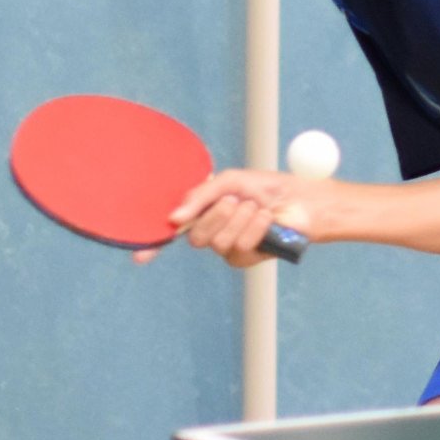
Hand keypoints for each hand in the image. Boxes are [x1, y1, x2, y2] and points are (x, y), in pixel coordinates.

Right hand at [132, 168, 320, 267]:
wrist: (301, 200)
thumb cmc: (267, 187)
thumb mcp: (230, 181)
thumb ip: (200, 196)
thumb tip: (173, 219)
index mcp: (203, 211)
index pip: (172, 232)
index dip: (153, 245)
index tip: (138, 257)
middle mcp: (211, 231)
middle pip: (195, 236)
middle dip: (215, 215)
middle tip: (235, 200)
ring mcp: (227, 247)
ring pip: (217, 242)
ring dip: (239, 219)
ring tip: (256, 207)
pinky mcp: (246, 258)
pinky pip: (239, 247)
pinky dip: (254, 228)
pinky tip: (265, 219)